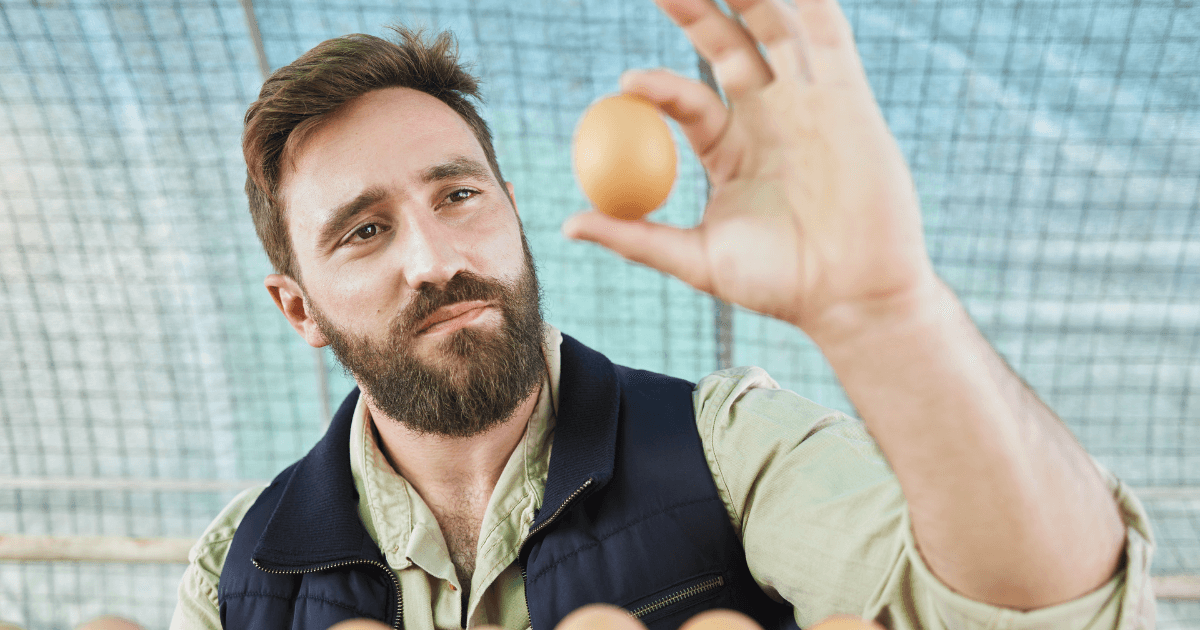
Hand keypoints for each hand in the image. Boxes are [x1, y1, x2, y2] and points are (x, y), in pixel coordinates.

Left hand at [563, 0, 936, 339]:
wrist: (852, 296)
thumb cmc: (778, 285)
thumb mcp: (699, 260)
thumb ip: (637, 238)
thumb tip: (567, 226)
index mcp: (730, 149)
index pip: (687, 100)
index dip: (657, 86)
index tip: (626, 84)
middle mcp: (768, 116)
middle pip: (725, 46)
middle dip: (694, 11)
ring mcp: (809, 102)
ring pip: (773, 30)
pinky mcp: (849, 98)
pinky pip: (828, 38)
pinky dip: (811, 3)